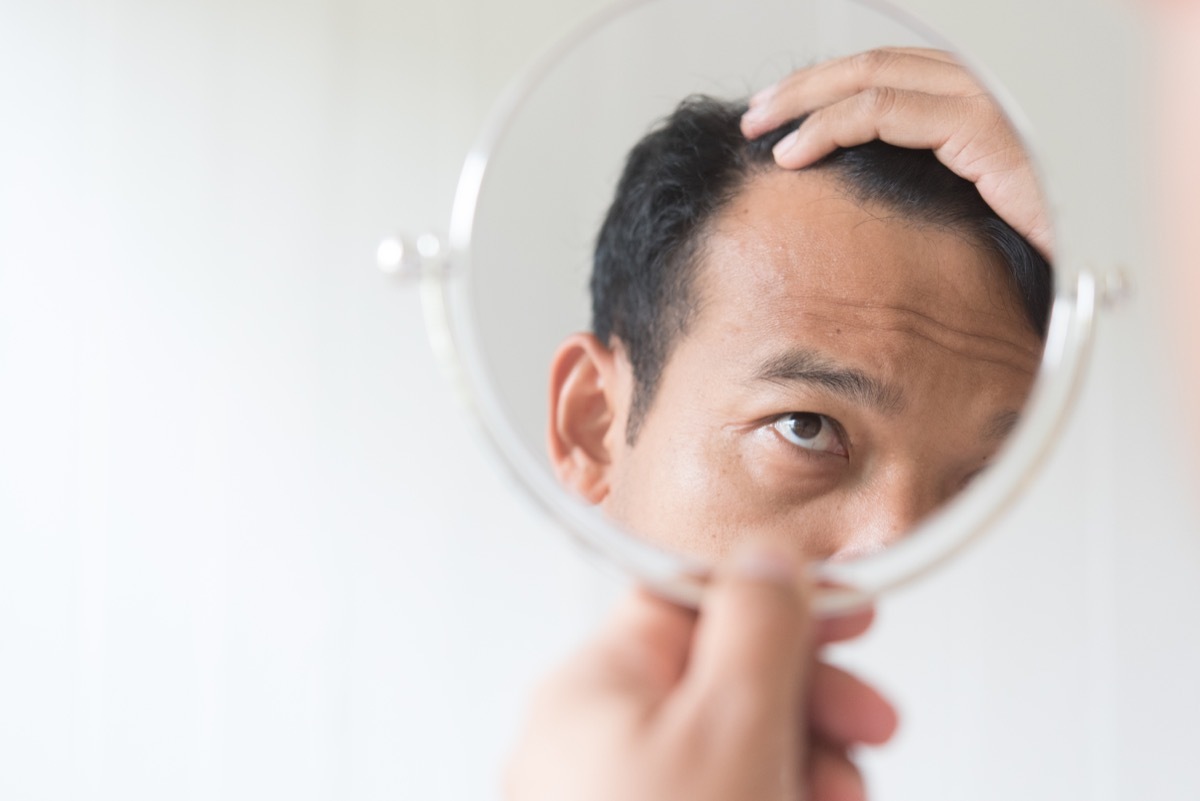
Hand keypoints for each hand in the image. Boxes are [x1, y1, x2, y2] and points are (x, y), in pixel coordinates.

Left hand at [505, 545, 896, 800]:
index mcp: (592, 688)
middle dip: (811, 702)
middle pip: (721, 679)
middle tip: (873, 729)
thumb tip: (767, 558)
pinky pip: (719, 797)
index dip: (780, 599)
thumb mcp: (732, 727)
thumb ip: (755, 626)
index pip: (691, 600)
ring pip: (732, 749)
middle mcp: (591, 742)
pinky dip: (776, 800)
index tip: (854, 614)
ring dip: (807, 767)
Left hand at [741, 47, 1052, 260]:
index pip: (891, 74)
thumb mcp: (960, 205)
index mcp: (975, 102)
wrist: (1092, 264)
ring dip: (804, 100)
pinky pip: (883, 113)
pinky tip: (794, 152)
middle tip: (757, 113)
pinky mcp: (978, 127)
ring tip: (761, 129)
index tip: (783, 116)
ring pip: (871, 77)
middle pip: (874, 64)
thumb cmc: (1033, 242)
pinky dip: (828, 127)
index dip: (830, 89)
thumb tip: (859, 197)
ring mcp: (982, 101)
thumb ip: (919, 184)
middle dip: (806, 86)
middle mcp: (981, 88)